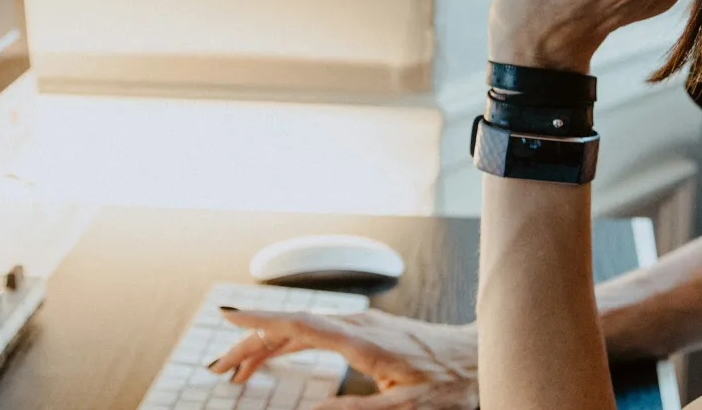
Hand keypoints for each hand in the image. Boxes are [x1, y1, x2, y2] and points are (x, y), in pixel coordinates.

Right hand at [210, 308, 477, 408]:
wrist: (480, 355)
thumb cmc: (451, 384)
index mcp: (363, 339)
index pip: (300, 325)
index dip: (261, 322)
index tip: (227, 318)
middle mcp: (358, 323)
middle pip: (291, 326)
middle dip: (252, 343)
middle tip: (221, 369)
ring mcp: (362, 322)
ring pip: (302, 327)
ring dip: (268, 344)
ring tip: (238, 368)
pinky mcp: (367, 328)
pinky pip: (317, 330)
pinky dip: (289, 341)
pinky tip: (277, 353)